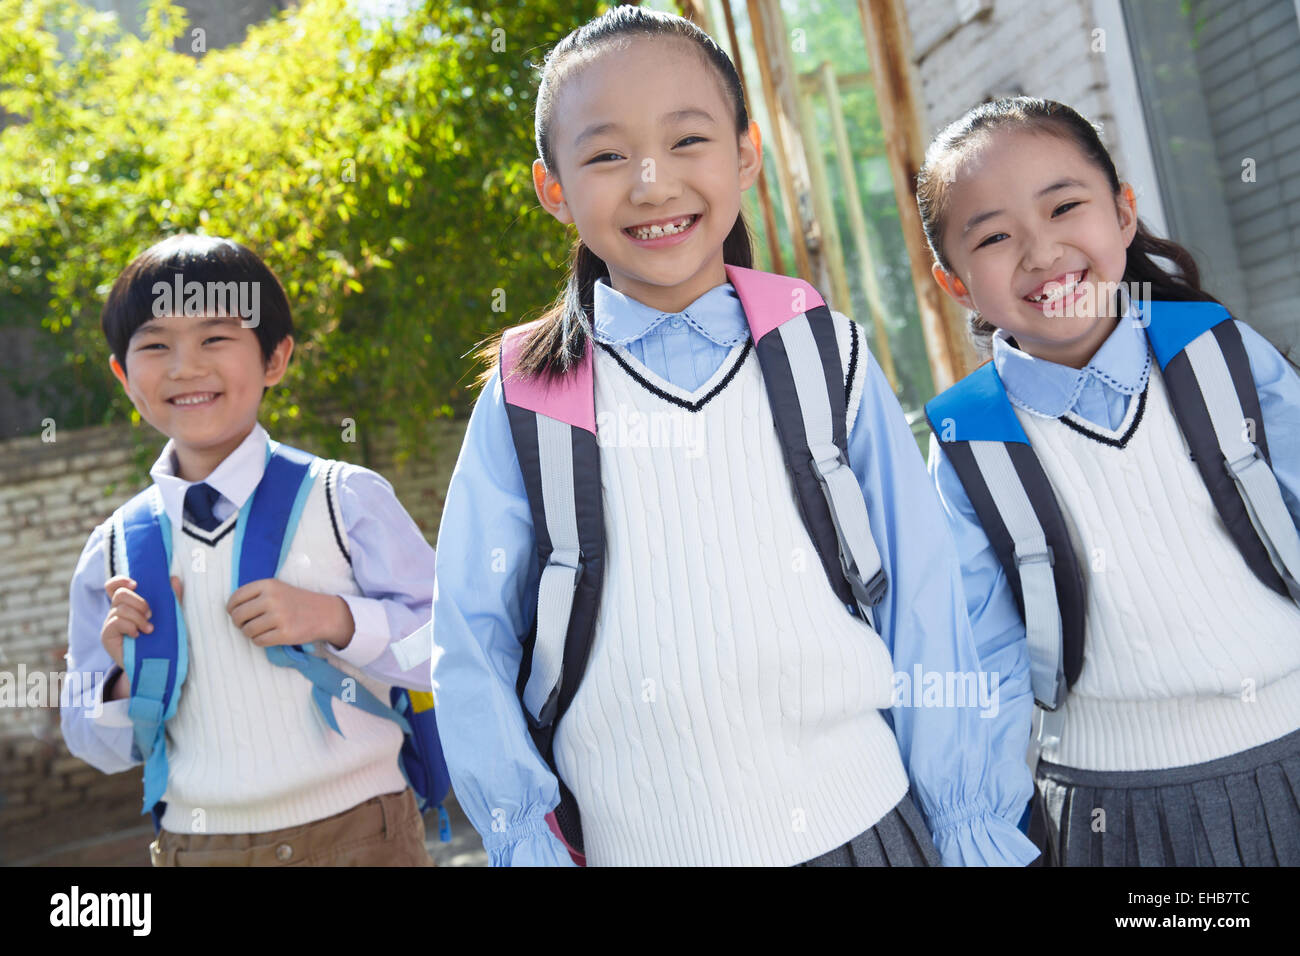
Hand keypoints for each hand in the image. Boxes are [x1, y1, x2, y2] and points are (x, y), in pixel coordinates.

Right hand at [101, 575, 182, 699]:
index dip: (120, 580)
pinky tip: (138, 636)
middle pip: (120, 594)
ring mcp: (110, 623)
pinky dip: (129, 627)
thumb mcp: (169, 616)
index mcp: (128, 604)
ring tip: (149, 629)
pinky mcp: (107, 636)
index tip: (136, 584)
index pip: (114, 585)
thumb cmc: (160, 637)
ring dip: (138, 618)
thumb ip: (172, 598)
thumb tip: (173, 578)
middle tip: (150, 615)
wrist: (154, 663)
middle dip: (139, 602)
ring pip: (120, 609)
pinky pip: (115, 623)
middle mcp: (116, 611)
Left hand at [226, 578, 354, 649]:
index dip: (231, 608)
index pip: (235, 598)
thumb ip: (255, 594)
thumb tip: (230, 609)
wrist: (324, 613)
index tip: (235, 612)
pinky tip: (269, 636)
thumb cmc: (296, 601)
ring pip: (247, 631)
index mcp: (268, 585)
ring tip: (261, 630)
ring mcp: (279, 617)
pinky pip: (258, 641)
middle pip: (238, 616)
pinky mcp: (284, 634)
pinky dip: (260, 641)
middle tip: (247, 624)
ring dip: (250, 633)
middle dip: (239, 623)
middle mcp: (272, 599)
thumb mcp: (277, 588)